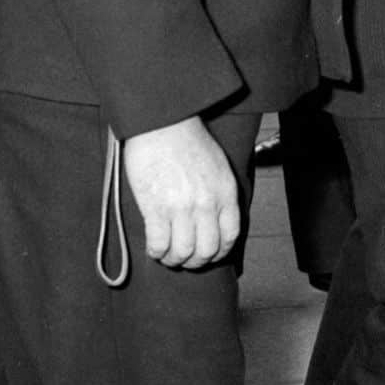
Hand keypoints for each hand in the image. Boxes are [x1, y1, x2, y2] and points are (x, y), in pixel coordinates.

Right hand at [120, 117, 241, 268]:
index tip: (207, 254)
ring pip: (183, 253)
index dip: (218, 253)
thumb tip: (213, 221)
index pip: (229, 237)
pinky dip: (157, 252)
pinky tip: (154, 247)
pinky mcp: (156, 207)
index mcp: (225, 192)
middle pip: (206, 251)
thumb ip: (219, 194)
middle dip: (194, 262)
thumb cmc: (187, 140)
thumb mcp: (218, 166)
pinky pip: (159, 244)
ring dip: (174, 260)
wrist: (162, 122)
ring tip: (166, 254)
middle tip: (183, 258)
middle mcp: (207, 203)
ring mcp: (182, 207)